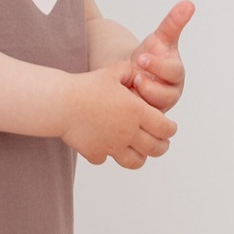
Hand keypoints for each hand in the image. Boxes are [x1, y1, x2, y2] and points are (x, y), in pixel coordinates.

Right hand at [62, 61, 177, 169]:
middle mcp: (129, 132)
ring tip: (140, 151)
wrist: (62, 103)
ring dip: (140, 156)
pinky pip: (106, 159)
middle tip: (162, 142)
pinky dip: (108, 155)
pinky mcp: (96, 153)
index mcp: (137, 111)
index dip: (171, 129)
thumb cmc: (87, 86)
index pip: (165, 128)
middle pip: (156, 148)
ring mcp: (113, 146)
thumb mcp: (112, 72)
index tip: (170, 127)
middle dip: (162, 145)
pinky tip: (105, 147)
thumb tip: (136, 74)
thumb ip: (128, 72)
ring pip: (136, 161)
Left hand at [130, 0, 194, 112]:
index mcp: (175, 74)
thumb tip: (189, 3)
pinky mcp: (145, 120)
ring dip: (139, 101)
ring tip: (126, 89)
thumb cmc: (149, 55)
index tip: (142, 57)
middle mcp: (170, 93)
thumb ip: (173, 22)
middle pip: (165, 97)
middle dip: (149, 88)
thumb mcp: (159, 38)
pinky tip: (117, 103)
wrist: (132, 74)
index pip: (173, 72)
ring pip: (153, 112)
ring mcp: (158, 108)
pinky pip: (140, 121)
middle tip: (135, 78)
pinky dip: (129, 114)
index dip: (158, 65)